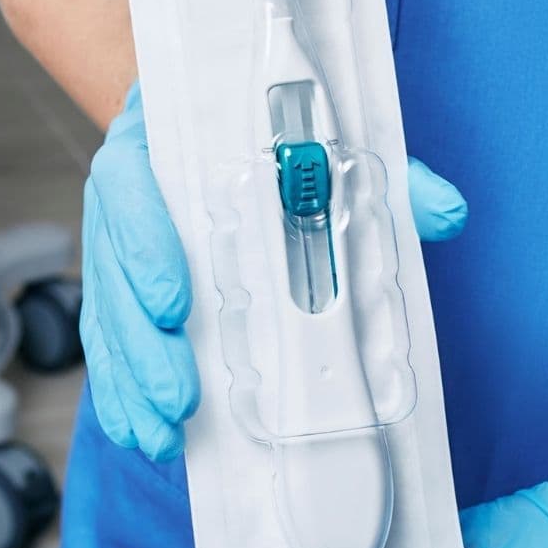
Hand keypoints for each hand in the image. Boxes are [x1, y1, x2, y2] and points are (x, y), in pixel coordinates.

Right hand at [80, 82, 468, 461]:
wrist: (210, 113)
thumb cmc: (265, 134)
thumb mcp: (322, 141)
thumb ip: (381, 172)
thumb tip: (443, 211)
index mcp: (158, 143)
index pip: (129, 186)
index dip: (145, 246)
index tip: (177, 303)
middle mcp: (125, 192)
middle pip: (110, 267)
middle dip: (141, 342)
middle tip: (181, 398)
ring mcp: (114, 241)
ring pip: (104, 311)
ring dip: (129, 378)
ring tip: (161, 435)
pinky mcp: (117, 282)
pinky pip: (104, 337)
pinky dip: (116, 388)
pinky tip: (135, 430)